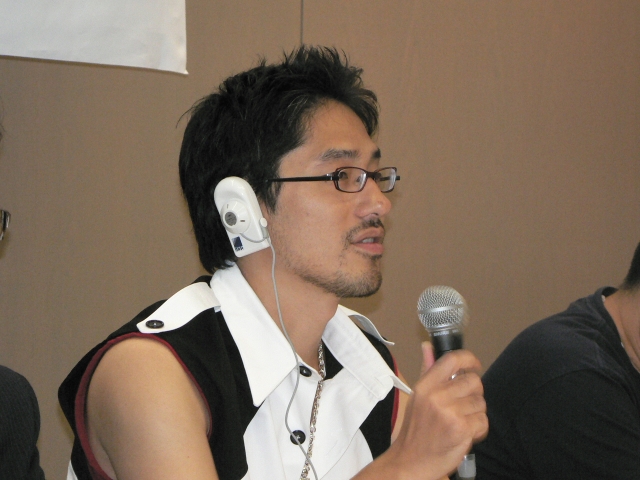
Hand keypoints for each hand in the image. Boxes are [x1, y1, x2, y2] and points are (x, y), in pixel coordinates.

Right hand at [385, 343, 487, 478]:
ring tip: (461, 421)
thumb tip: (428, 346)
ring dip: (476, 412)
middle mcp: (436, 397)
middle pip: (473, 382)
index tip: (474, 365)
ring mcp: (450, 414)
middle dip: (474, 393)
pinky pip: (483, 421)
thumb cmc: (415, 429)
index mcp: (425, 386)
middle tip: (463, 404)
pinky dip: (479, 428)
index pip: (452, 360)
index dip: (469, 359)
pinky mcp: (462, 431)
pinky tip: (465, 432)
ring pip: (480, 402)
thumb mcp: (417, 396)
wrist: (411, 461)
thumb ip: (427, 370)